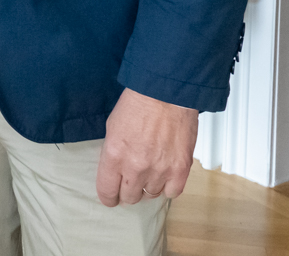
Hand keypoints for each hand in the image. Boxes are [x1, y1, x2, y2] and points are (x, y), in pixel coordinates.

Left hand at [97, 88, 196, 205]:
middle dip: (129, 190)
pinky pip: (172, 193)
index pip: (107, 192)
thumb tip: (114, 172)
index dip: (109, 197)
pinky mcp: (180, 169)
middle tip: (132, 180)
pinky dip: (168, 186)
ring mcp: (159, 170)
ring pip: (151, 195)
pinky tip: (166, 174)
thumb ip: (112, 154)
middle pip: (130, 197)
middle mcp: (136, 167)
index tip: (112, 195)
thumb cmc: (139, 103)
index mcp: (114, 155)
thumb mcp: (112, 127)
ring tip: (151, 170)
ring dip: (149, 185)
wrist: (167, 92)